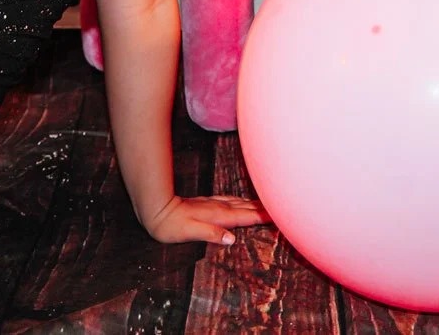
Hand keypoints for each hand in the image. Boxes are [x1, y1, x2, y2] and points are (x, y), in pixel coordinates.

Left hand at [139, 194, 269, 245]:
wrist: (156, 209)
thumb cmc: (171, 225)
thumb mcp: (189, 232)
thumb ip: (211, 234)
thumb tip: (231, 238)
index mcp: (218, 216)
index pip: (245, 216)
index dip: (262, 216)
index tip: (279, 214)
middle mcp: (218, 207)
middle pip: (246, 207)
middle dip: (263, 207)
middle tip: (281, 207)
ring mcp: (213, 203)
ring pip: (239, 202)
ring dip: (253, 203)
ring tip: (267, 204)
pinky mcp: (207, 203)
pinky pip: (230, 200)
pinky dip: (241, 201)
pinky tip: (241, 202)